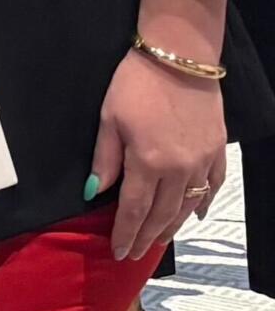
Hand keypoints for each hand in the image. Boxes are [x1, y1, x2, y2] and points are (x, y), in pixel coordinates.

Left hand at [88, 48, 227, 260]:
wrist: (179, 57)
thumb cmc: (136, 84)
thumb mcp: (108, 120)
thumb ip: (104, 160)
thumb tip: (93, 193)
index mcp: (149, 163)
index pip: (135, 210)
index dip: (125, 233)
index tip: (118, 251)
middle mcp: (180, 168)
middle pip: (163, 214)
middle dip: (147, 236)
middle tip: (135, 253)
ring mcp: (203, 159)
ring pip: (189, 204)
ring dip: (173, 225)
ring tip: (159, 240)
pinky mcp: (217, 148)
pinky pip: (213, 184)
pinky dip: (203, 202)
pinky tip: (196, 213)